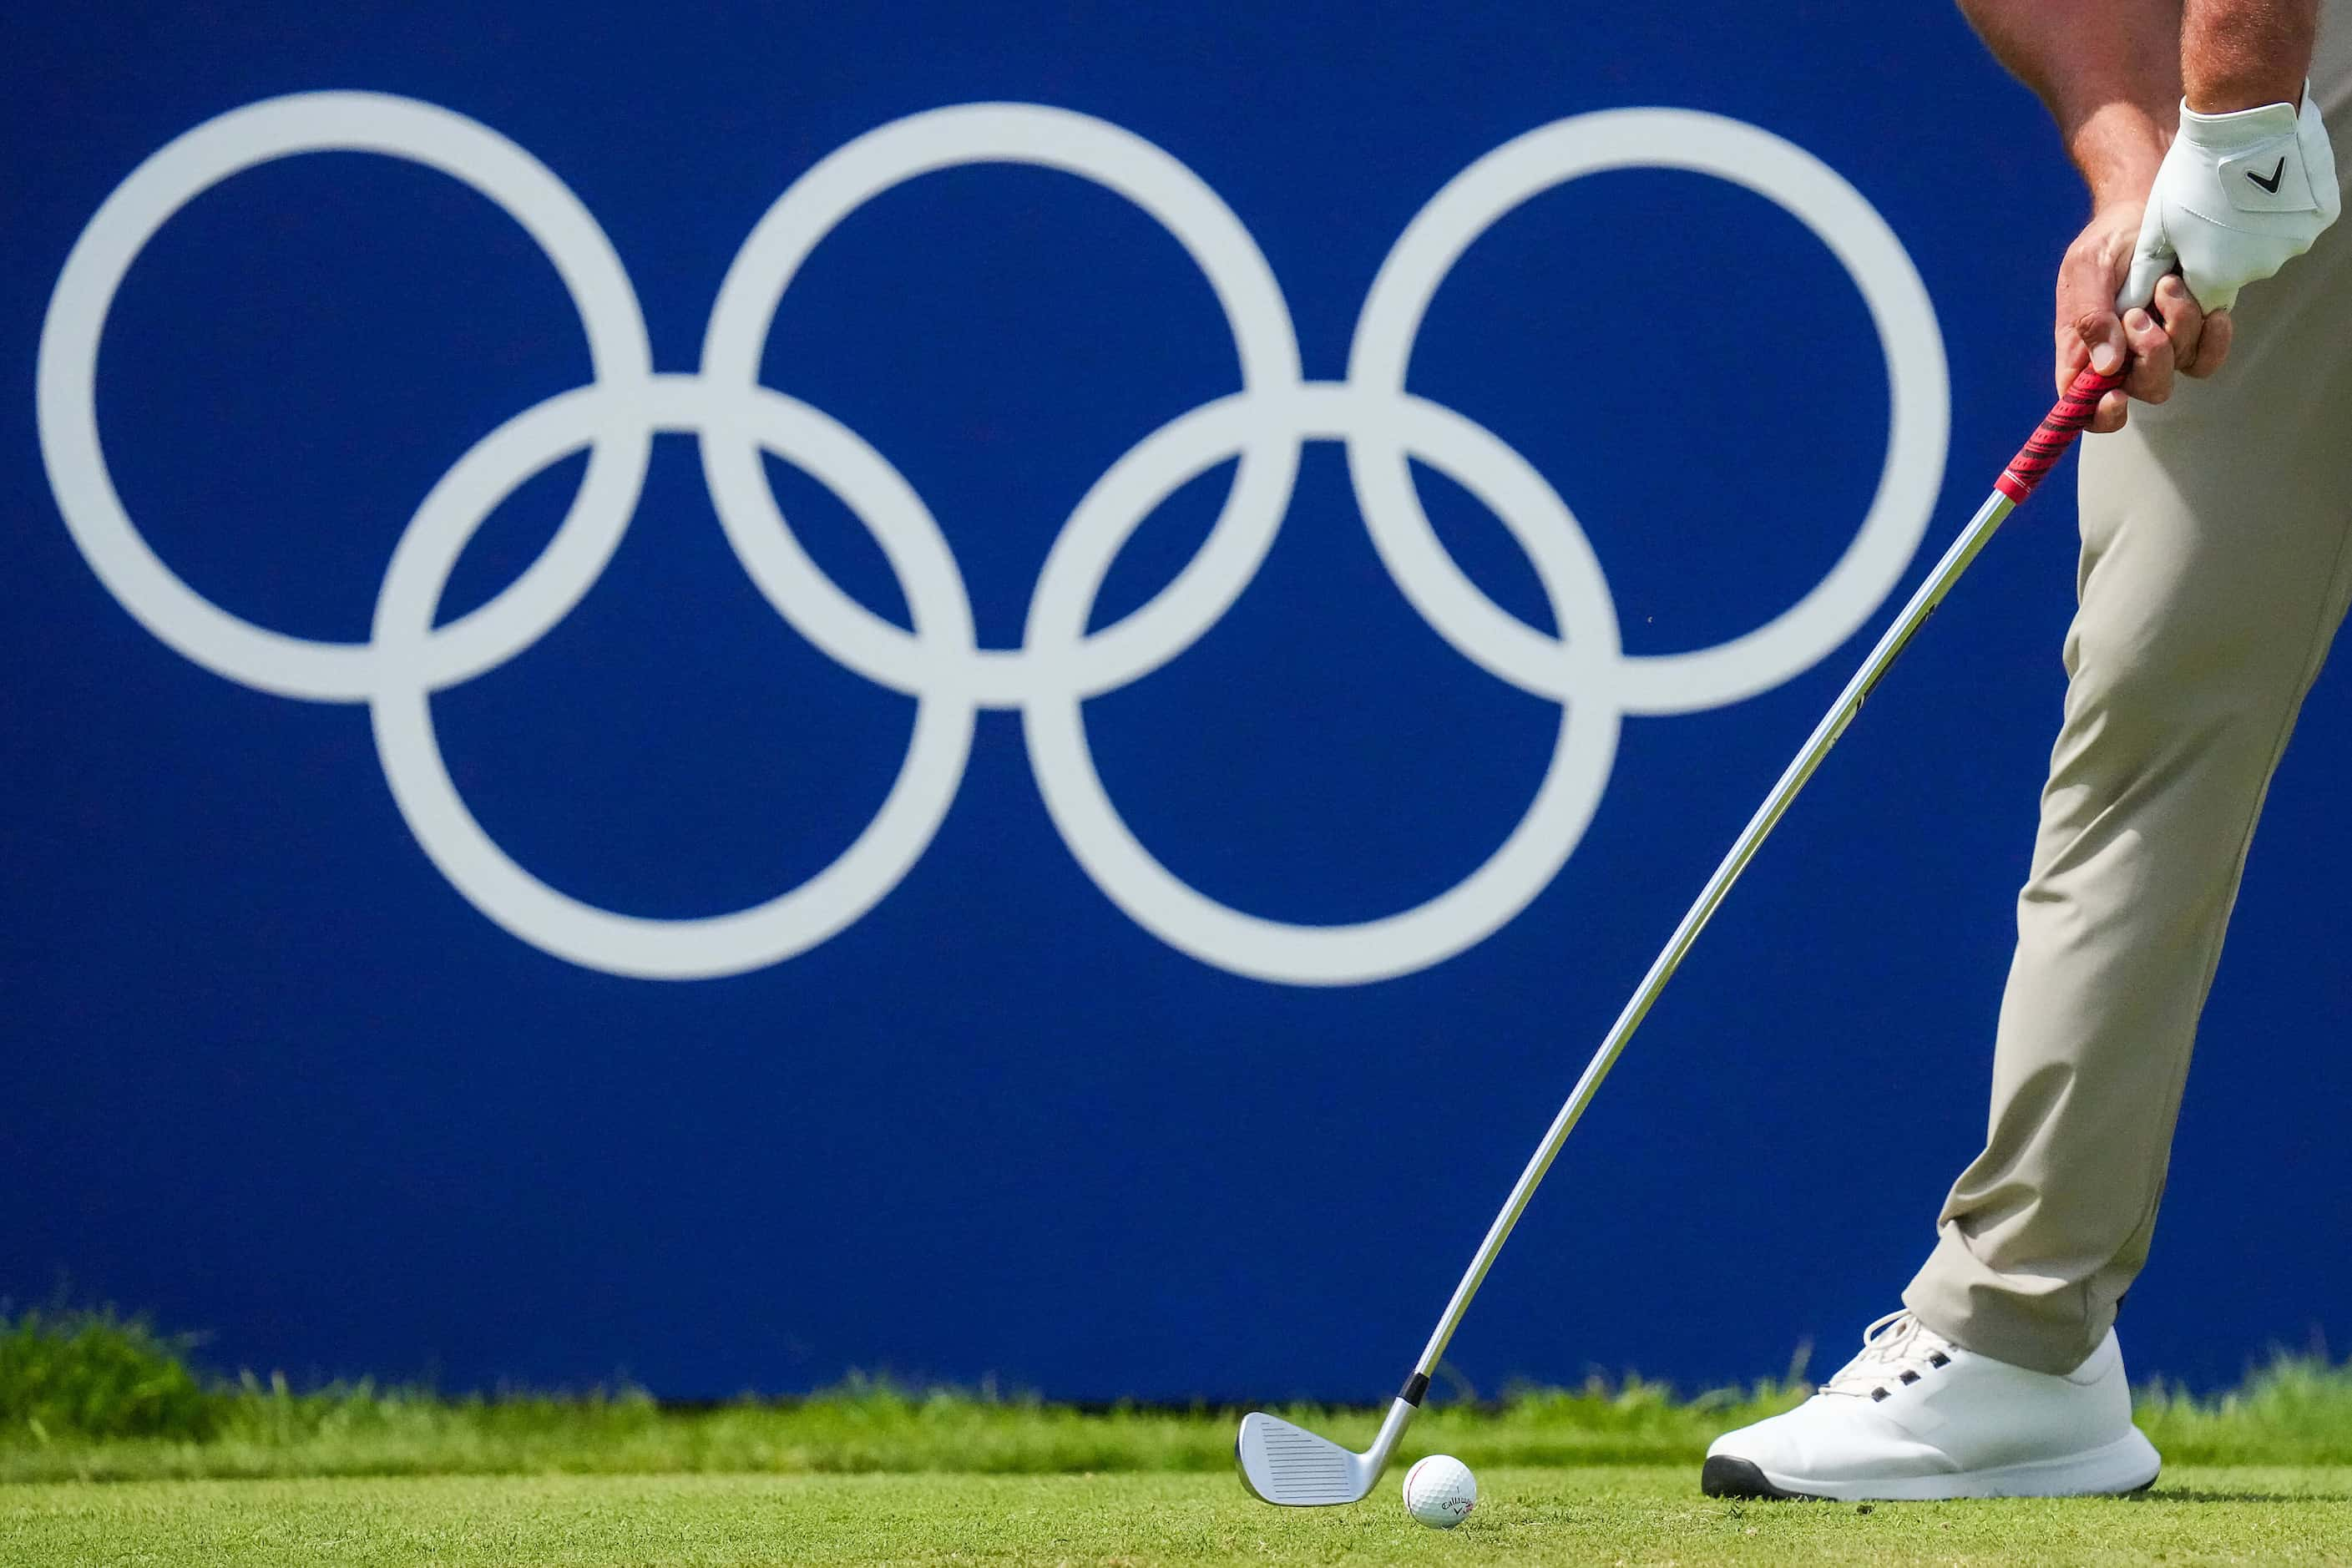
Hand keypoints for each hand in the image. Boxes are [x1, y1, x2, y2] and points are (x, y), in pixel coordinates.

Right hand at [2056, 200, 2227, 433]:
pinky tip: (2210, 310)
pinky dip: (2213, 337)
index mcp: (2083, 352)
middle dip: (2150, 356)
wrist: (2148, 208)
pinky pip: (2208, 356)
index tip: (2115, 395)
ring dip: (2179, 329)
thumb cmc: (2107, 240)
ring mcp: (2162, 346)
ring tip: (2169, 286)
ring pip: (2178, 368)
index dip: (2098, 415)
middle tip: (2140, 314)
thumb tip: (2106, 366)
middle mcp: (2123, 358)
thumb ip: (2089, 317)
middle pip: (2143, 390)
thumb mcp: (2085, 269)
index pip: (2083, 405)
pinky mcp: (2194, 332)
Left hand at [2122, 91, 2339, 315]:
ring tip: (2240, 190)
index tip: (2187, 242)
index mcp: (2217, 277)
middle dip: (2223, 249)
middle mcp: (2260, 269)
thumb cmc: (2191, 174)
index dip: (2191, 275)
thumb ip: (2147, 271)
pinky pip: (2296, 220)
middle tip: (2214, 207)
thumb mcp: (2157, 225)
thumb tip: (2130, 305)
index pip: (2201, 298)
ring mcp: (2294, 243)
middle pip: (2237, 270)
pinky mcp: (2319, 217)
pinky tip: (2269, 180)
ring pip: (2269, 244)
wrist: (2246, 119)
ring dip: (2254, 227)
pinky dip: (2283, 207)